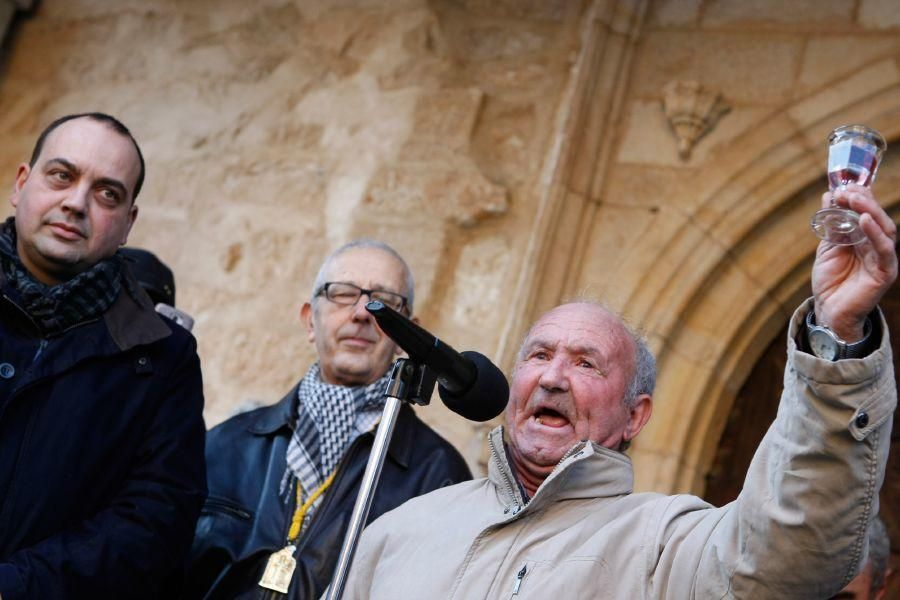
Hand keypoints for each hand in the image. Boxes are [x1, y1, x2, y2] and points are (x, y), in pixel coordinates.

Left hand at [812, 184, 897, 340]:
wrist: (829, 310)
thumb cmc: (830, 280)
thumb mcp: (828, 247)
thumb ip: (832, 224)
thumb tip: (830, 196)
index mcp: (866, 239)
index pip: (867, 213)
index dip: (859, 198)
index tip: (843, 186)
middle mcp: (878, 246)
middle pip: (877, 218)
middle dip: (864, 201)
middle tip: (847, 192)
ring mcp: (884, 259)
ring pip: (885, 229)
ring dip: (870, 211)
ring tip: (854, 200)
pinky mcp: (885, 272)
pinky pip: (885, 250)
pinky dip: (876, 234)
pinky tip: (864, 220)